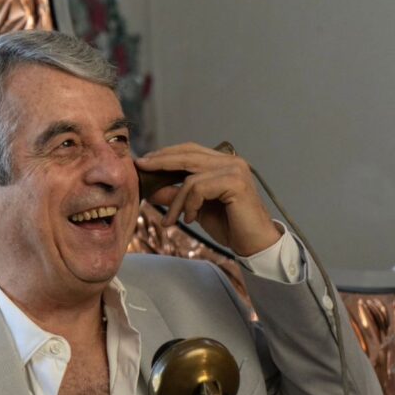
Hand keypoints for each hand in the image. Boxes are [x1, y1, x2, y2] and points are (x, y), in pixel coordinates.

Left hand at [136, 143, 280, 255]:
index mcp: (222, 163)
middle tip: (141, 169)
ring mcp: (235, 170)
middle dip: (160, 162)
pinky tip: (190, 219)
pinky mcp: (235, 183)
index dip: (166, 154)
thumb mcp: (195, 209)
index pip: (189, 150)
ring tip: (170, 220)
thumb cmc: (229, 226)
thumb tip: (152, 191)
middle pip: (187, 154)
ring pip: (190, 177)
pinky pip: (199, 189)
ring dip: (175, 201)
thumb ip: (176, 196)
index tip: (144, 162)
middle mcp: (230, 161)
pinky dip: (190, 205)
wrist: (253, 244)